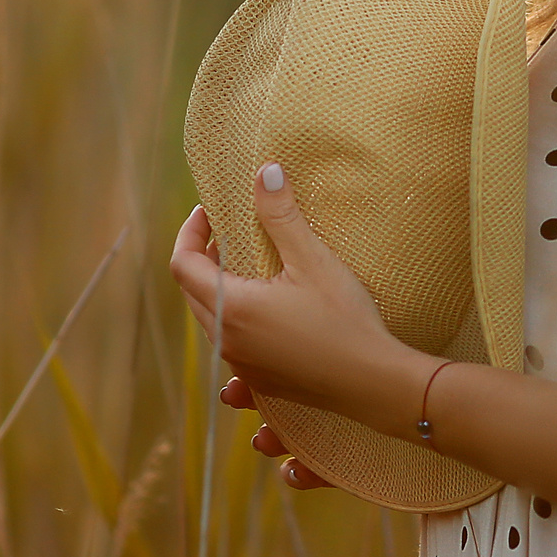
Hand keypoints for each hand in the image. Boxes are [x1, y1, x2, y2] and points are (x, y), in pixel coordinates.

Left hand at [169, 161, 413, 485]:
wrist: (375, 384)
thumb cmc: (345, 320)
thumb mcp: (312, 260)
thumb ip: (281, 215)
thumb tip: (265, 171)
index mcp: (230, 308)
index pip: (182, 263)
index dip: (190, 232)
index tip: (209, 212)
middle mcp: (226, 341)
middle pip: (191, 291)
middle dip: (202, 257)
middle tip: (228, 232)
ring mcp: (241, 367)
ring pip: (210, 319)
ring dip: (218, 288)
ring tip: (246, 267)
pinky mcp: (260, 383)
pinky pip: (230, 347)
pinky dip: (233, 322)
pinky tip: (259, 316)